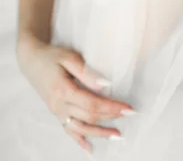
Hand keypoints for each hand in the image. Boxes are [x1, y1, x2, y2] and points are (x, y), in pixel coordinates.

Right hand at [17, 37, 135, 153]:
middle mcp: (59, 105)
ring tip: (117, 135)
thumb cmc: (52, 55)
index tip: (127, 107)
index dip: (111, 107)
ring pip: (81, 128)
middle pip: (89, 116)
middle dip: (111, 117)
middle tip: (129, 114)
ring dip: (100, 133)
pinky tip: (90, 148)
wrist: (31, 60)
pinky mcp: (56, 113)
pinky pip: (69, 131)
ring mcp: (57, 111)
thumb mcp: (69, 57)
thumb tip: (105, 85)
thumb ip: (87, 72)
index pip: (92, 104)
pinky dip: (80, 141)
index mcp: (63, 90)